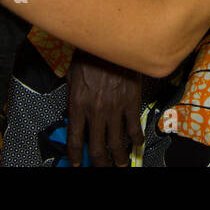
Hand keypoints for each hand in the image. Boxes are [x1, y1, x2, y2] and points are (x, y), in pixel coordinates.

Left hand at [66, 51, 144, 166]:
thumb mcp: (73, 77)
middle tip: (102, 168)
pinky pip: (134, 127)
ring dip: (119, 157)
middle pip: (97, 147)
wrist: (111, 40)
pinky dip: (136, 138)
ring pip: (116, 142)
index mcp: (78, 105)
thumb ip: (73, 98)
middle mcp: (95, 111)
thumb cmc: (90, 55)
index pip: (75, 138)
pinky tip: (137, 143)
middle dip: (99, 162)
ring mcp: (115, 109)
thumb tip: (74, 114)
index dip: (75, 155)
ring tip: (121, 164)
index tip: (77, 163)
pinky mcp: (131, 102)